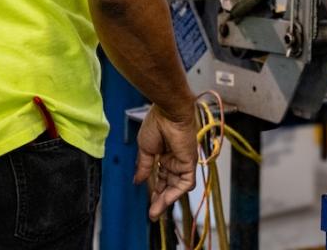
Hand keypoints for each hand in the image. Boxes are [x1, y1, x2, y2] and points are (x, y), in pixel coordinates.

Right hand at [133, 105, 197, 219]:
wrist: (168, 114)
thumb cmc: (155, 125)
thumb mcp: (145, 149)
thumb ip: (144, 166)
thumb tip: (137, 180)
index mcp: (163, 155)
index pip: (160, 177)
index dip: (154, 189)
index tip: (147, 201)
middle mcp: (174, 160)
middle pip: (168, 185)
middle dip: (160, 199)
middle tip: (152, 213)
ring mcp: (182, 163)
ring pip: (176, 187)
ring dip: (166, 200)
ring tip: (155, 211)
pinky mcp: (190, 164)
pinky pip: (185, 183)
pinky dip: (175, 193)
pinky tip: (164, 200)